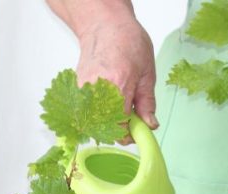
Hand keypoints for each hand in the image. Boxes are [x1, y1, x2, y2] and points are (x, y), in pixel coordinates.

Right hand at [76, 18, 156, 143]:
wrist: (105, 25)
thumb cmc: (128, 43)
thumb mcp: (147, 74)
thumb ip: (147, 103)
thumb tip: (150, 124)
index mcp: (118, 86)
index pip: (120, 128)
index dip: (130, 134)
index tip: (137, 129)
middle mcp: (97, 90)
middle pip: (105, 127)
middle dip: (119, 128)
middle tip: (130, 115)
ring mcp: (84, 89)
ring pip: (96, 120)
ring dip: (109, 119)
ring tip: (120, 102)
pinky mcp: (77, 87)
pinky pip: (89, 110)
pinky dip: (100, 110)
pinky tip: (109, 98)